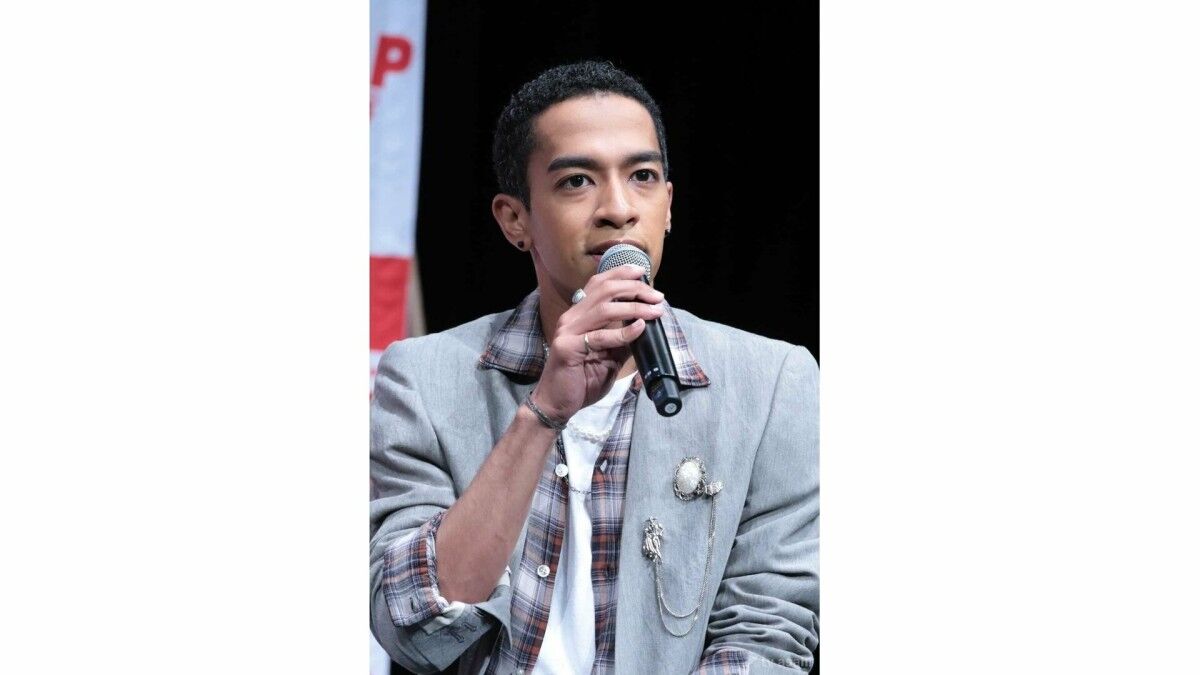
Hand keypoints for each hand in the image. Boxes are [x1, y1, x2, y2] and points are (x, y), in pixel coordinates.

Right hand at [531, 264, 664, 421]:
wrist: (557, 404)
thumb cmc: (581, 381)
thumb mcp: (609, 357)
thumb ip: (623, 341)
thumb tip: (646, 326)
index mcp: (579, 315)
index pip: (598, 284)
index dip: (620, 274)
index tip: (642, 272)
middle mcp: (571, 318)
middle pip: (604, 290)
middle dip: (634, 288)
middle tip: (657, 296)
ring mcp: (567, 331)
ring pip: (604, 308)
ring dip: (634, 306)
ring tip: (655, 310)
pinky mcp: (567, 348)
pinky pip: (600, 336)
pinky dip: (623, 331)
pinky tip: (640, 328)